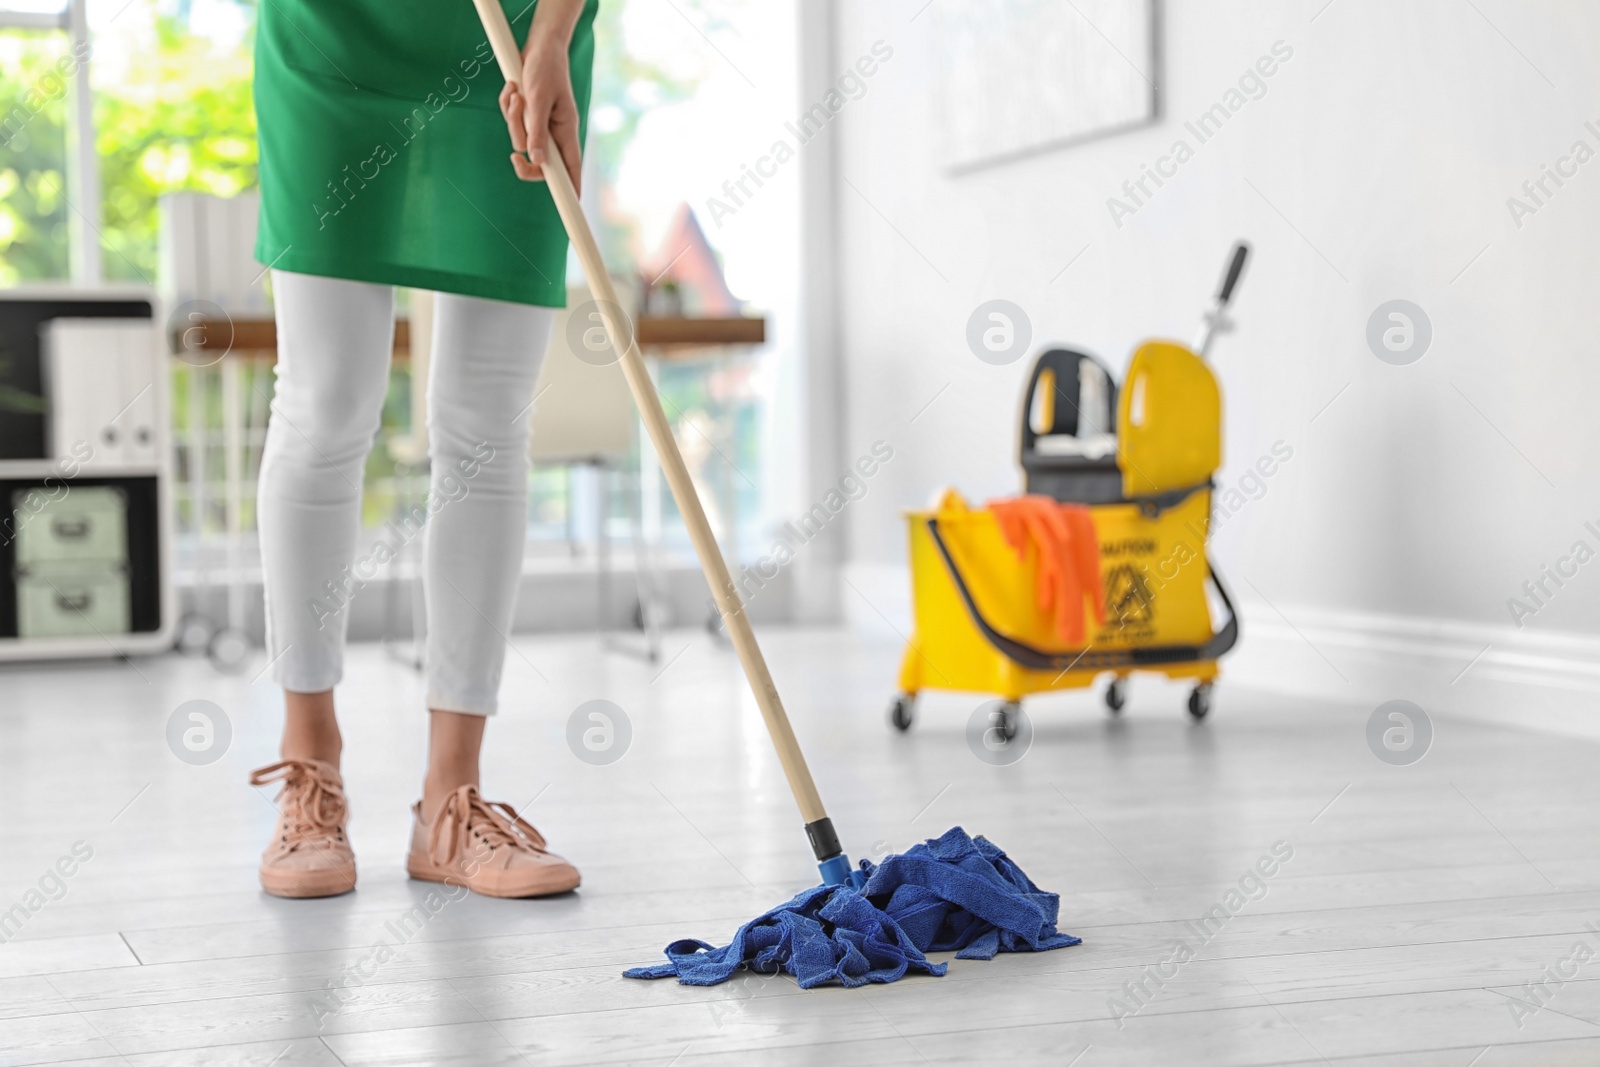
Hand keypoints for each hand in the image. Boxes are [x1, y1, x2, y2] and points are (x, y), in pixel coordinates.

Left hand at [498, 34, 580, 192]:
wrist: (539, 45)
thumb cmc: (545, 70)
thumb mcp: (539, 100)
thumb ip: (536, 131)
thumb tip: (535, 160)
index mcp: (565, 132)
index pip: (572, 168)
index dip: (571, 188)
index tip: (572, 206)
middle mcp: (554, 132)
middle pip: (538, 160)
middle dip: (522, 152)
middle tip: (513, 158)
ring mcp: (540, 124)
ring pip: (519, 138)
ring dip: (512, 117)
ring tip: (516, 93)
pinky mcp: (527, 115)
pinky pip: (511, 121)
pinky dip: (507, 106)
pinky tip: (513, 89)